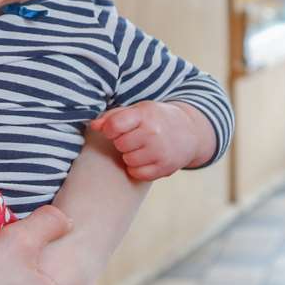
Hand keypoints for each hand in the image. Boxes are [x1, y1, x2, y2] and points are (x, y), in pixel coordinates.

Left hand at [88, 101, 213, 179]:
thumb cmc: (156, 119)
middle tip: (133, 138)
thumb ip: (113, 117)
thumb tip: (94, 126)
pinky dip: (137, 169)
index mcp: (145, 114)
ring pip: (128, 160)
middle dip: (122, 142)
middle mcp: (154, 133)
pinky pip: (137, 173)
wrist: (190, 132)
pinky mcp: (164, 168)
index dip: (110, 129)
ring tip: (140, 148)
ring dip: (130, 156)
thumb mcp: (138, 111)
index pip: (114, 126)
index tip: (116, 129)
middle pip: (120, 144)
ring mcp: (160, 152)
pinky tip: (145, 159)